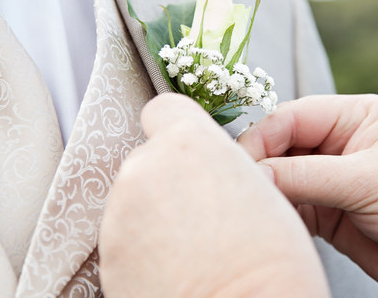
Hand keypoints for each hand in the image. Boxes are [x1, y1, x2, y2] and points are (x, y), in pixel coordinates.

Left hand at [99, 93, 329, 297]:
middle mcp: (145, 167)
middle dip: (167, 180)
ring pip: (133, 200)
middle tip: (199, 215)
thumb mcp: (258, 187)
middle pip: (147, 159)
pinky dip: (140, 250)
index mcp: (188, 142)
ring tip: (189, 249)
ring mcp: (119, 212)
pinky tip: (173, 270)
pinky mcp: (107, 255)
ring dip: (152, 215)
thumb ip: (217, 163)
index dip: (175, 128)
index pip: (163, 109)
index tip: (186, 151)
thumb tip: (204, 170)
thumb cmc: (269, 260)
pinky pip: (123, 239)